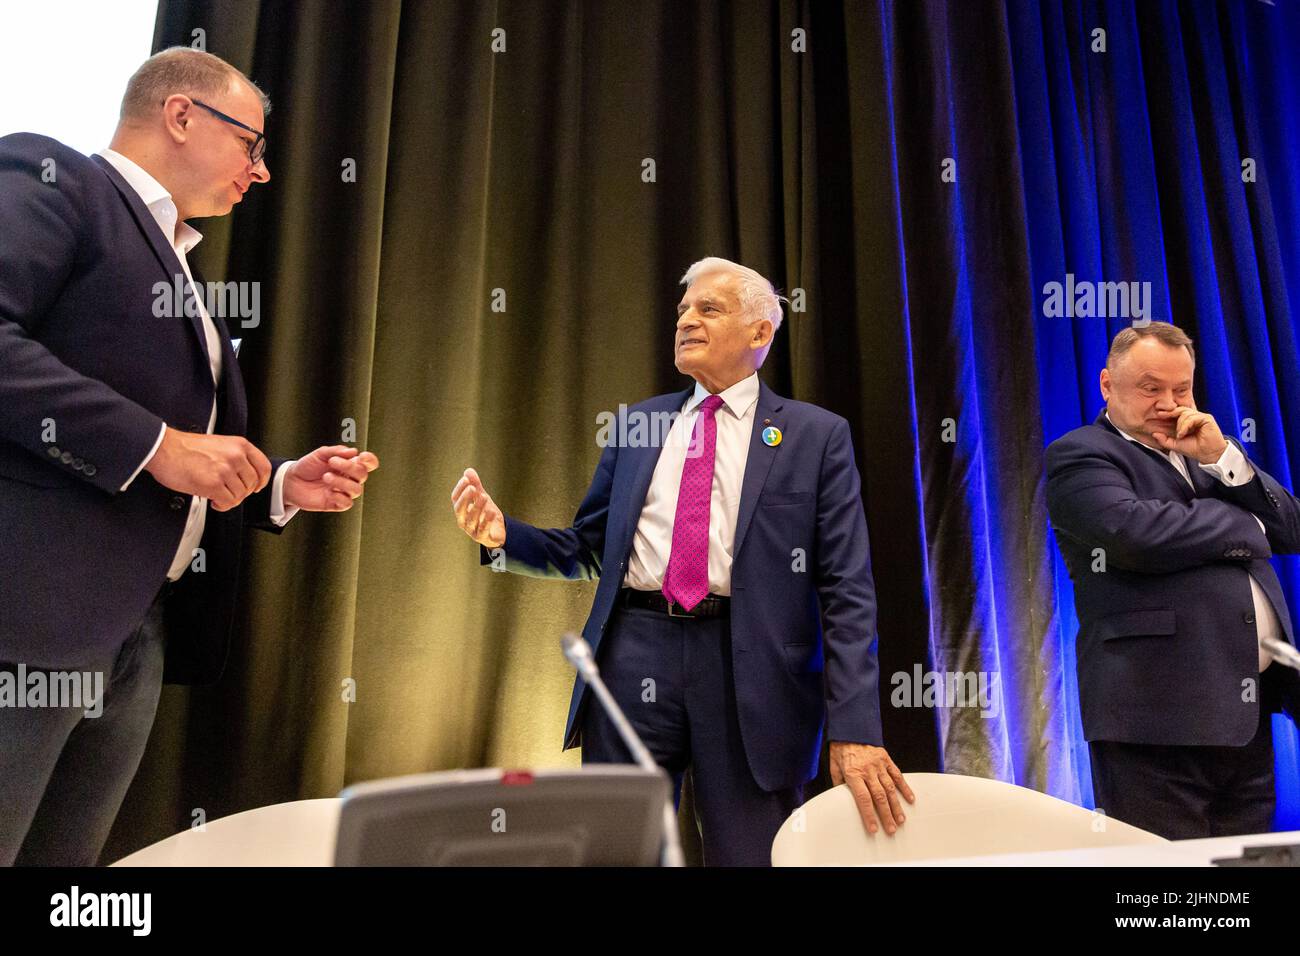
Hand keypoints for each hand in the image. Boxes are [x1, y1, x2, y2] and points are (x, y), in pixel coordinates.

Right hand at [145, 426, 271, 511]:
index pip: (263, 467)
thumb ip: (235, 457)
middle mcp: (235, 456)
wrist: (162, 448)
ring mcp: (225, 470)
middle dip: (240, 493)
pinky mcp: (212, 484)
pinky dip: (222, 506)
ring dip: (229, 500)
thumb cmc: (185, 448)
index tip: (256, 487)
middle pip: (251, 484)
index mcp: (239, 445)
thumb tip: (244, 476)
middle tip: (228, 493)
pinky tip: (212, 501)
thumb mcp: (219, 444)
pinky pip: (228, 502)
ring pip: (240, 495)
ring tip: (216, 496)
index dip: (261, 481)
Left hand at [283, 445, 378, 511]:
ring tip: (326, 477)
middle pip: (363, 474)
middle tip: (332, 462)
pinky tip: (328, 492)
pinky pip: (347, 502)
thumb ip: (336, 451)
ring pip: (357, 490)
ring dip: (342, 482)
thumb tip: (353, 451)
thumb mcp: (320, 454)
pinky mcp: (336, 503)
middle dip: (349, 467)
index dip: (370, 460)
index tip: (361, 456)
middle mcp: (349, 478)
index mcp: (348, 465)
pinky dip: (339, 496)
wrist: (291, 481)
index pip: (368, 464)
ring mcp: (343, 491)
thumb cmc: (307, 467)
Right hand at [451, 468, 505, 547]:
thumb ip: (476, 485)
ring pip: (471, 519)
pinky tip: (492, 512)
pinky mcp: (482, 537)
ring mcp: (471, 530)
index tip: (466, 479)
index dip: (459, 489)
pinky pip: (482, 530)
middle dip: (465, 498)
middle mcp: (463, 520)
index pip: (455, 498)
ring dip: (477, 507)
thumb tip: (468, 470)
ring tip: (484, 497)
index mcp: (460, 510)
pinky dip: (486, 521)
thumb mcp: (482, 497)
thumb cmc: (485, 514)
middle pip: (459, 509)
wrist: (498, 532)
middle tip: (472, 488)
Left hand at [829, 741, 914, 835]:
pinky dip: (904, 787)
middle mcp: (867, 770)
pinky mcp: (886, 759)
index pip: (863, 799)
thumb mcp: (834, 767)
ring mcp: (878, 764)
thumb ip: (838, 784)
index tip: (874, 829)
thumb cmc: (840, 750)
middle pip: (879, 797)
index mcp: (853, 773)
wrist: (850, 730)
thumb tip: (841, 800)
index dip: (869, 815)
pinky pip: (897, 774)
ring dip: (896, 806)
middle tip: (891, 829)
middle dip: (886, 815)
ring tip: (901, 820)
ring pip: (890, 788)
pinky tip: (910, 799)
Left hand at [1150, 406, 1227, 463]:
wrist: (1207, 455)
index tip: (1158, 414)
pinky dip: (1185, 425)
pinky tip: (1183, 434)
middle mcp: (1194, 418)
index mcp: (1187, 422)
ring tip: (1179, 435)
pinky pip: (1192, 417)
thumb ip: (1164, 440)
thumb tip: (1154, 433)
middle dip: (1170, 413)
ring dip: (1179, 425)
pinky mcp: (1206, 418)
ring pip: (1185, 413)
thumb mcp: (1175, 444)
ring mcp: (1200, 417)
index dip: (1168, 413)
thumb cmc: (1194, 449)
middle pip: (1180, 410)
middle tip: (1161, 415)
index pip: (1177, 413)